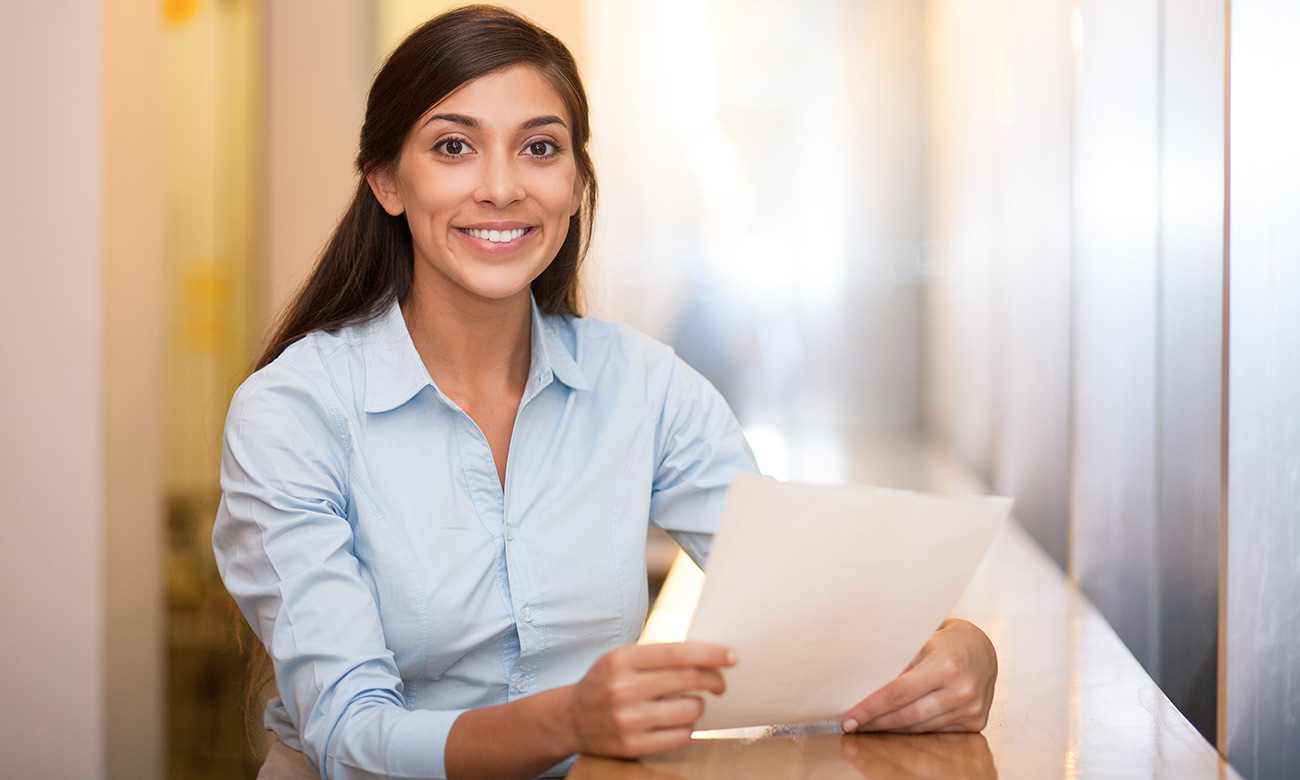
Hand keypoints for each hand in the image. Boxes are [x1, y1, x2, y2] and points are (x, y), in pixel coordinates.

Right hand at [566, 641, 735, 757]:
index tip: (731, 656)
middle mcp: (623, 687)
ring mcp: (627, 719)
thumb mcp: (622, 658)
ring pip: (689, 710)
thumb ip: (657, 656)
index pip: (678, 653)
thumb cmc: (607, 682)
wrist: (571, 719)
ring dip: (699, 706)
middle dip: (714, 679)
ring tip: (691, 704)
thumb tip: (707, 654)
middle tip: (720, 683)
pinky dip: (688, 728)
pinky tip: (679, 723)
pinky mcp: (631, 745)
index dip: (710, 654)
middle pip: (688, 679)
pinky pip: (680, 737)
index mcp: (622, 659)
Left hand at [841, 619, 995, 732]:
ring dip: (892, 729)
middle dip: (876, 723)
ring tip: (869, 725)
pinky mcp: (975, 722)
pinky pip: (935, 730)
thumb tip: (864, 686)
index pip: (898, 693)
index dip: (871, 708)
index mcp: (945, 666)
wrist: (983, 649)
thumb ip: (898, 664)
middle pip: (907, 716)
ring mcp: (970, 709)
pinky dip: (913, 729)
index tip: (850, 719)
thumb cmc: (947, 641)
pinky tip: (896, 725)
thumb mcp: (921, 642)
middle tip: (852, 725)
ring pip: (920, 727)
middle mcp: (961, 690)